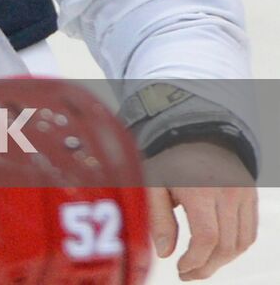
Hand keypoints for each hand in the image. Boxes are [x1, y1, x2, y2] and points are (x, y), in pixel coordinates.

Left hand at [143, 142, 257, 279]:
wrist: (194, 133)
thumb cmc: (168, 159)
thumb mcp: (153, 184)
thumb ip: (158, 218)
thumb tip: (165, 253)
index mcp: (200, 189)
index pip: (207, 237)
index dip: (196, 260)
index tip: (180, 269)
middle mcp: (227, 193)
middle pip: (226, 245)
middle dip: (207, 266)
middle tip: (188, 273)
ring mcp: (243, 195)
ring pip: (241, 243)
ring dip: (222, 261)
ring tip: (201, 265)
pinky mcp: (251, 197)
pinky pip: (249, 232)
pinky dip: (235, 248)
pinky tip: (216, 252)